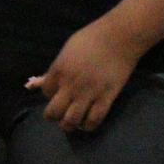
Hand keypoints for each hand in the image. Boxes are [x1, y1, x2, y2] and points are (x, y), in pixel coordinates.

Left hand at [27, 19, 146, 132]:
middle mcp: (70, 85)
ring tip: (71, 123)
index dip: (49, 95)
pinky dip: (88, 126)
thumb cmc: (92, 38)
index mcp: (58, 70)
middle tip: (59, 115)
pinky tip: (87, 123)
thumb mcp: (67, 49)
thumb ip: (58, 67)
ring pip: (71, 121)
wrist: (119, 37)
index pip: (45, 92)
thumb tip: (44, 80)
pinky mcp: (106, 98)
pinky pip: (94, 120)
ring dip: (68, 125)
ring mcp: (88, 93)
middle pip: (53, 112)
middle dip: (53, 116)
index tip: (56, 94)